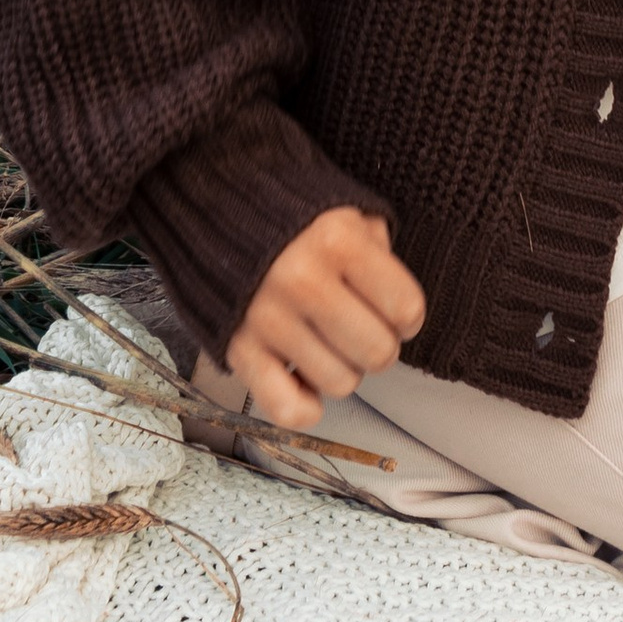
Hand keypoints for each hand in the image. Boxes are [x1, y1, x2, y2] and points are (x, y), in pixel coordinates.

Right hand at [225, 206, 424, 429]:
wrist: (215, 212)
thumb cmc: (293, 218)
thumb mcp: (347, 213)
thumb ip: (379, 255)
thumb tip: (397, 314)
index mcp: (336, 239)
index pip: (406, 308)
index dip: (407, 316)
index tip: (393, 310)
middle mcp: (302, 280)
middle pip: (377, 353)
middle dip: (379, 346)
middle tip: (362, 329)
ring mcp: (268, 318)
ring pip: (340, 384)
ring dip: (342, 369)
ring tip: (326, 341)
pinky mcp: (239, 349)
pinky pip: (288, 409)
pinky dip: (305, 407)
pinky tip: (305, 380)